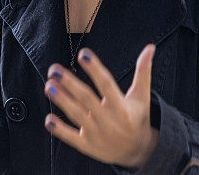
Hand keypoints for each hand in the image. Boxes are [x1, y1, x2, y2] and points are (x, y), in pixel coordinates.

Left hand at [44, 44, 159, 168]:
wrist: (137, 151)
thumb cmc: (137, 118)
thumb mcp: (142, 96)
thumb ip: (143, 71)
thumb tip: (150, 47)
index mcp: (122, 106)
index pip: (106, 84)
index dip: (94, 69)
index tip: (83, 54)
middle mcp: (109, 120)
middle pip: (87, 99)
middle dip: (70, 83)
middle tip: (54, 69)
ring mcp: (97, 134)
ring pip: (77, 115)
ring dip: (62, 101)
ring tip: (49, 85)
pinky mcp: (88, 146)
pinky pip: (71, 138)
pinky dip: (60, 130)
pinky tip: (48, 119)